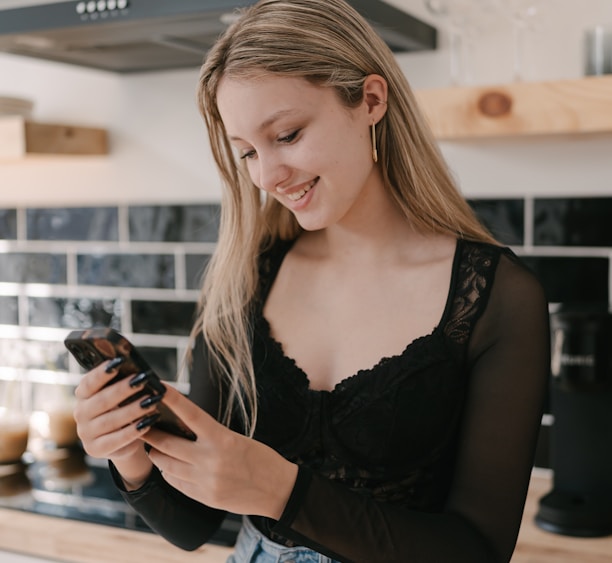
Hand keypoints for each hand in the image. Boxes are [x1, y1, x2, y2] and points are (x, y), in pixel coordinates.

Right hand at [73, 359, 155, 486]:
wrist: (121, 440)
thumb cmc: (122, 408)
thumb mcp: (119, 395)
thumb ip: (123, 383)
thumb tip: (140, 370)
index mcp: (83, 395)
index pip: (89, 382)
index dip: (103, 372)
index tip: (120, 361)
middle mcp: (80, 413)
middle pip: (102, 400)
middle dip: (124, 389)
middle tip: (143, 380)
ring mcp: (85, 433)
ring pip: (110, 420)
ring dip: (133, 410)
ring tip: (152, 402)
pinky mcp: (95, 449)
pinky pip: (116, 439)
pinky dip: (133, 431)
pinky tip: (148, 422)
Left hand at [144, 384, 297, 518]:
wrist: (278, 490)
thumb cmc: (261, 458)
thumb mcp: (237, 439)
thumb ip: (210, 437)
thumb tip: (182, 431)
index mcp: (222, 439)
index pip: (191, 415)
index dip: (173, 400)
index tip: (158, 388)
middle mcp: (211, 459)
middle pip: (168, 445)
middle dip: (150, 435)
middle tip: (140, 425)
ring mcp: (206, 481)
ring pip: (167, 466)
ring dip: (158, 455)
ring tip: (154, 447)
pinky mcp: (205, 497)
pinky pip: (177, 483)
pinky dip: (170, 473)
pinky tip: (170, 468)